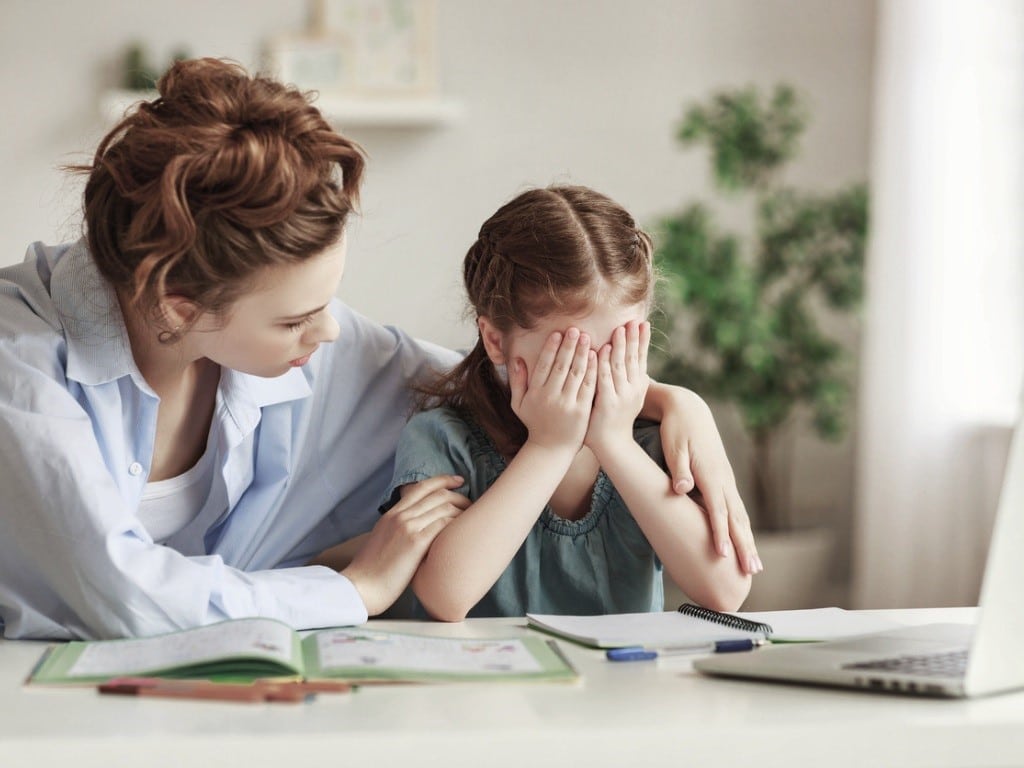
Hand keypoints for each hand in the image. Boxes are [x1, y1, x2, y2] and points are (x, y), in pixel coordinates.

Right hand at [341, 475, 469, 614]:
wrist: (362, 587)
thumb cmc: (372, 572)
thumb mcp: (382, 540)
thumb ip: (397, 529)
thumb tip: (415, 531)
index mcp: (391, 514)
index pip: (420, 487)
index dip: (442, 480)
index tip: (458, 480)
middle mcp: (400, 516)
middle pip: (437, 494)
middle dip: (459, 495)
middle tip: (471, 503)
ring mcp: (407, 527)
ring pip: (443, 507)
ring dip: (462, 510)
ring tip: (473, 517)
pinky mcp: (415, 542)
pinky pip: (443, 523)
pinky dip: (457, 523)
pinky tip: (465, 530)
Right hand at [509, 328, 595, 453]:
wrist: (551, 449)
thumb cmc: (535, 423)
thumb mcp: (519, 404)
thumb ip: (517, 381)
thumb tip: (516, 359)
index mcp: (536, 393)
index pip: (544, 365)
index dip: (551, 348)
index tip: (558, 333)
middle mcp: (550, 397)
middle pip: (561, 366)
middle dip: (569, 346)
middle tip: (575, 330)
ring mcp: (567, 404)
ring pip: (576, 374)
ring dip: (582, 354)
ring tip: (587, 338)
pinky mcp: (581, 411)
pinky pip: (588, 387)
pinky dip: (592, 371)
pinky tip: (596, 357)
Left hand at [585, 321, 650, 453]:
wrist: (611, 444)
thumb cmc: (615, 418)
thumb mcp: (627, 396)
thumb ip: (628, 378)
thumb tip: (632, 361)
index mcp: (637, 386)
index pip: (641, 359)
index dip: (642, 341)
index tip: (643, 323)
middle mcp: (632, 389)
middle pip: (633, 359)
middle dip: (633, 338)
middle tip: (633, 320)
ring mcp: (621, 396)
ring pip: (620, 366)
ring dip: (619, 346)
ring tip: (619, 329)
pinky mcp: (607, 403)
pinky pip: (605, 379)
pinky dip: (603, 363)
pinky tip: (601, 350)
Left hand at [654, 387, 762, 573]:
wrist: (689, 409)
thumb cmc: (677, 430)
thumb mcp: (673, 447)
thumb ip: (679, 470)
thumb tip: (681, 490)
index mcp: (711, 475)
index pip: (718, 511)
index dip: (720, 534)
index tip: (723, 556)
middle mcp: (724, 480)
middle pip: (737, 519)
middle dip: (744, 546)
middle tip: (752, 572)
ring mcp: (727, 480)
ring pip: (741, 516)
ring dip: (748, 541)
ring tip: (755, 566)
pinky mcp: (725, 479)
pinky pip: (737, 509)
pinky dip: (743, 528)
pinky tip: (746, 542)